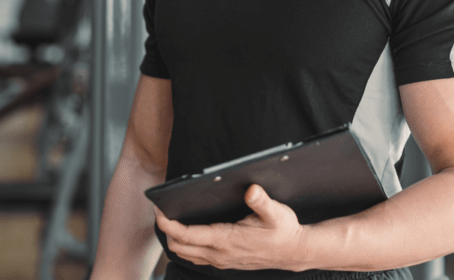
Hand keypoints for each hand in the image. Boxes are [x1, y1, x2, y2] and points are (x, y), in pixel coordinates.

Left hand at [154, 184, 309, 270]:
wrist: (294, 252)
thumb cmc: (284, 231)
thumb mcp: (276, 213)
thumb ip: (261, 201)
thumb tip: (251, 190)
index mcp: (225, 240)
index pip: (186, 235)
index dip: (168, 223)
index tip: (158, 210)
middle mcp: (219, 254)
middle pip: (178, 246)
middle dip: (166, 230)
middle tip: (162, 210)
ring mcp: (220, 261)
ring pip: (185, 254)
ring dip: (174, 238)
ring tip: (171, 219)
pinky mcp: (224, 263)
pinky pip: (195, 257)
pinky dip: (185, 245)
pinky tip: (188, 232)